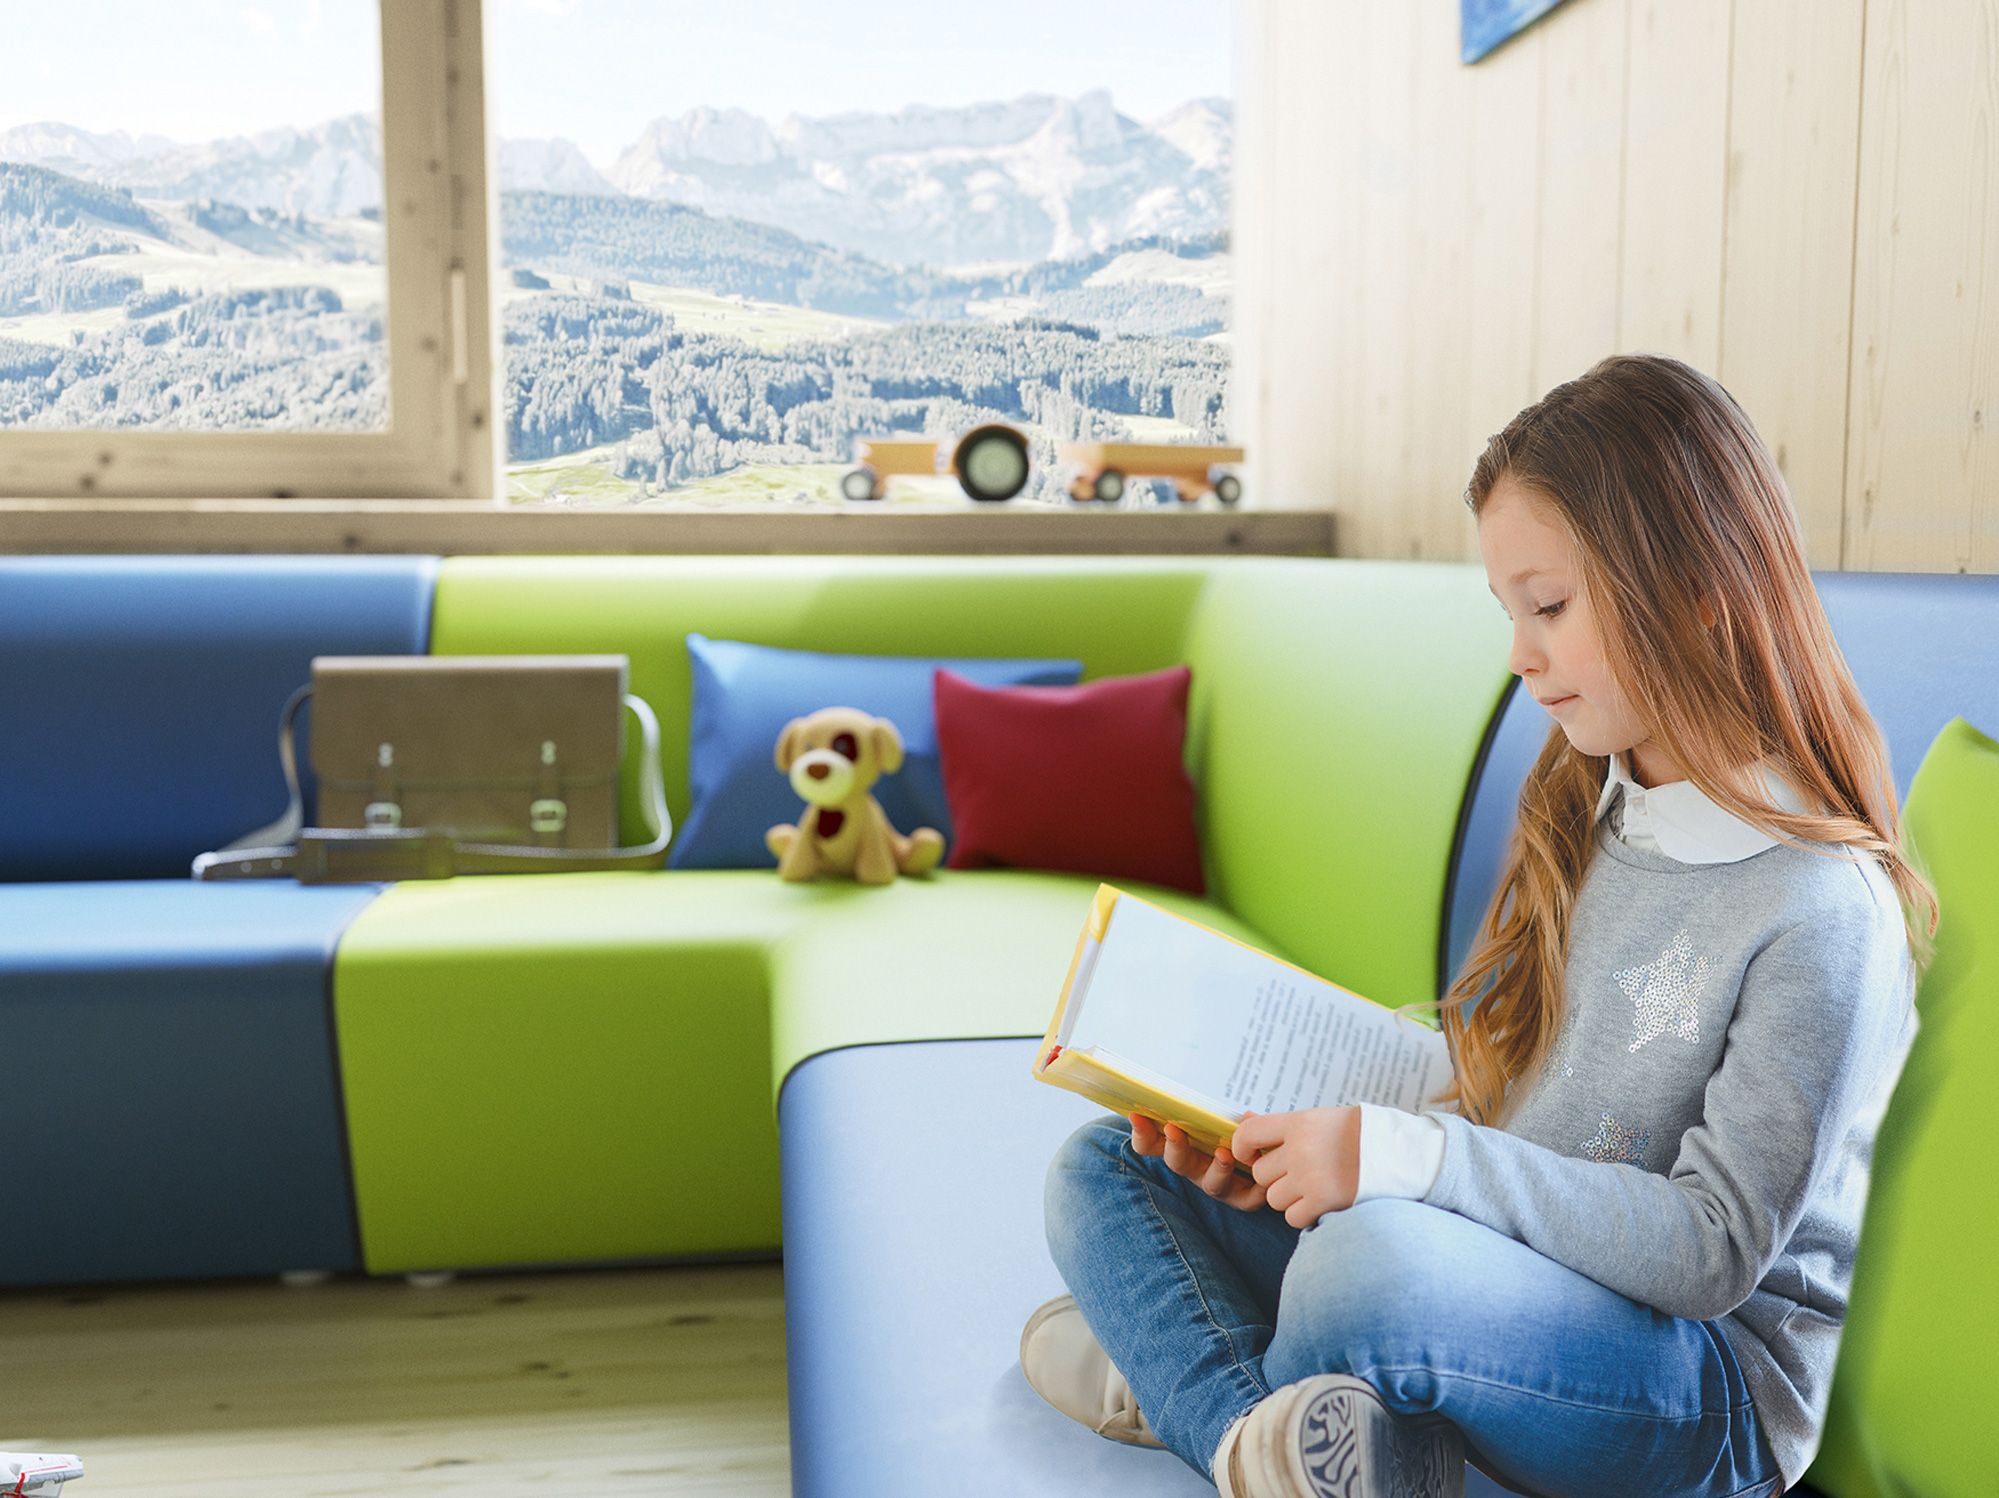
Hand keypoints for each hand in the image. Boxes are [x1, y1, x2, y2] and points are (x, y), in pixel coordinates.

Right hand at [1128, 1113, 1268, 1213]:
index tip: (1136, 1115)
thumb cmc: (1236, 1138)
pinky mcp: (1243, 1199)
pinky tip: (1262, 1176)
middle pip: (1177, 1162)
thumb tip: (1246, 1116)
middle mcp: (1195, 1169)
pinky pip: (1247, 1199)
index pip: (1150, 1144)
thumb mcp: (1226, 1121)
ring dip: (1217, 1169)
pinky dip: (1255, 1190)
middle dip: (1174, 1146)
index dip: (1141, 1133)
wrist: (1264, 1169)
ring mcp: (1217, 1185)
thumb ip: (1229, 1117)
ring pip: (1212, 1183)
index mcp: (1182, 1148)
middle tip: (1173, 1128)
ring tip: (1223, 1153)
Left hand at [1231, 1106, 1362, 1227]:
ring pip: (1274, 1198)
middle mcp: (1300, 1149)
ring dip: (1290, 1198)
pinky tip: (1322, 1203)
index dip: (1242, 1147)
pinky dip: (1304, 1216)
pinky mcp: (1323, 1201)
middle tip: (1301, 1174)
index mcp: (1299, 1123)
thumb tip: (1243, 1119)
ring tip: (1315, 1187)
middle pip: (1261, 1173)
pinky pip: (1292, 1218)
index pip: (1248, 1133)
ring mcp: (1310, 1176)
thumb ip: (1282, 1126)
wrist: (1402, 1153)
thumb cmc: (1359, 1136)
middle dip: (1276, 1178)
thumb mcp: (1320, 1119)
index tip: (1251, 1154)